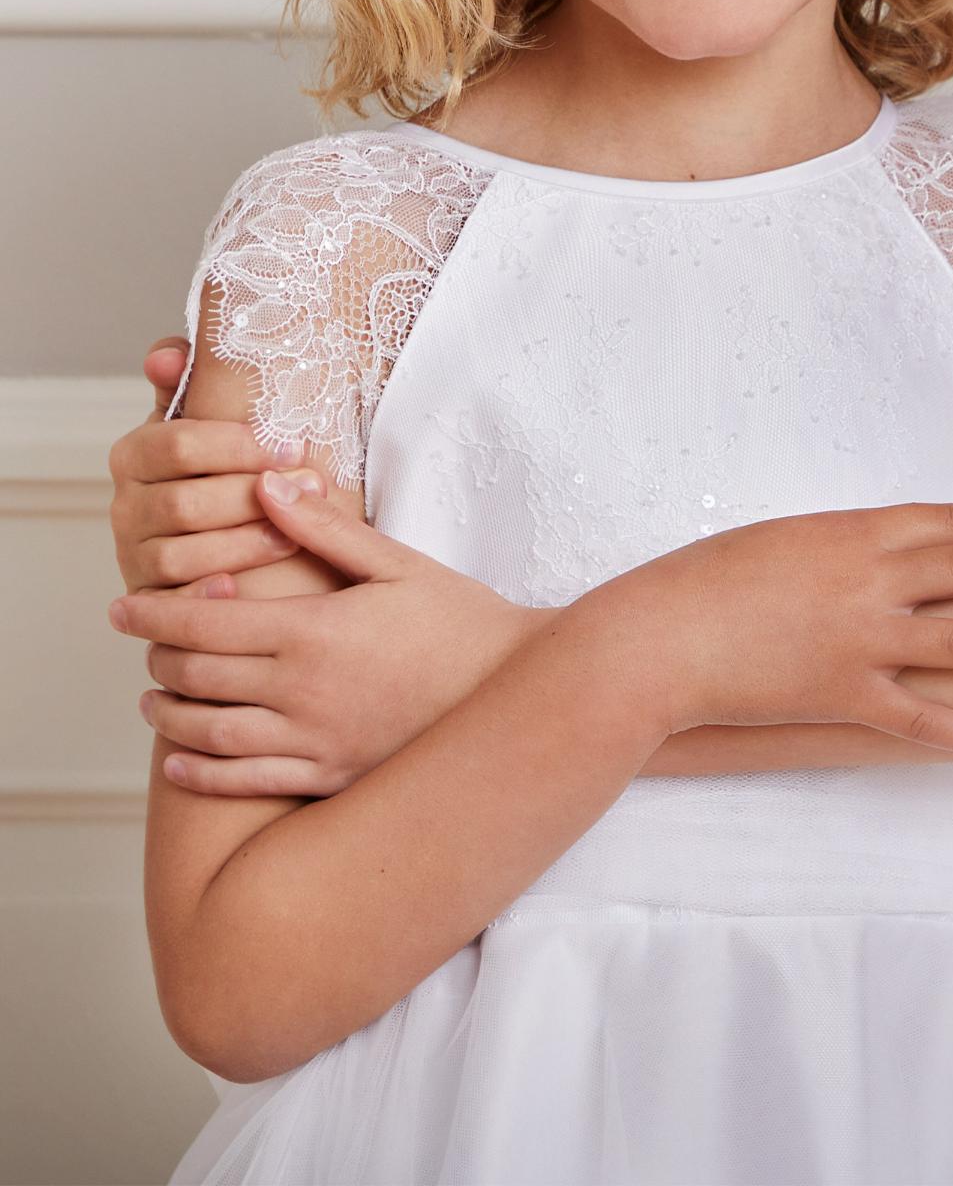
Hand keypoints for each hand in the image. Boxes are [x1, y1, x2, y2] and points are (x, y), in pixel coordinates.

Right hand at [108, 337, 304, 592]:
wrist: (227, 527)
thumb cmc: (227, 466)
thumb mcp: (211, 422)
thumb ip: (190, 383)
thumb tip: (165, 354)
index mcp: (136, 454)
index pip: (179, 443)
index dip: (241, 446)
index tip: (296, 445)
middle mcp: (126, 506)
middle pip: (184, 503)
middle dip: (255, 498)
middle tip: (315, 488)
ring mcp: (134, 556)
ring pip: (180, 554)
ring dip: (243, 545)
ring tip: (296, 535)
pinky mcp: (153, 600)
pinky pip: (171, 605)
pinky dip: (204, 596)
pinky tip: (239, 590)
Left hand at [108, 469, 539, 796]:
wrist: (517, 693)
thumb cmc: (462, 621)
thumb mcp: (398, 563)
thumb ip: (325, 530)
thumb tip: (268, 484)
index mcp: (312, 629)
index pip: (203, 619)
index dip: (153, 611)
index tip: (122, 605)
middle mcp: (300, 689)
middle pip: (195, 673)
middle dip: (157, 654)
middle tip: (146, 641)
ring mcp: (312, 738)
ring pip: (206, 732)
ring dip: (167, 714)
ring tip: (153, 698)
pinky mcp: (328, 774)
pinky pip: (242, 782)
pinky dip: (197, 773)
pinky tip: (178, 762)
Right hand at [575, 503, 952, 755]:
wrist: (657, 635)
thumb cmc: (708, 580)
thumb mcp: (783, 541)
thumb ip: (842, 546)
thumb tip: (883, 546)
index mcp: (854, 533)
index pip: (950, 521)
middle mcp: (871, 580)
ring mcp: (861, 641)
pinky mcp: (842, 697)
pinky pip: (918, 719)